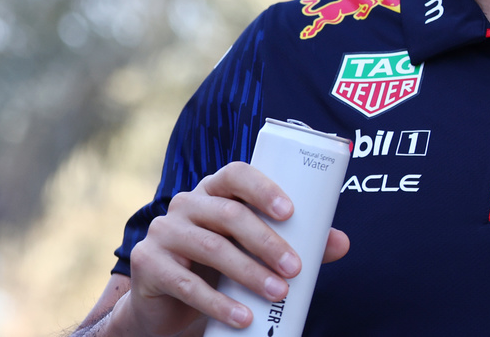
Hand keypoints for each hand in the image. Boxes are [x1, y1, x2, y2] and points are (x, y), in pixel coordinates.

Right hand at [119, 162, 349, 333]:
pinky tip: (243, 316)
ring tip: (277, 293)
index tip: (291, 212)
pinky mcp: (149, 263)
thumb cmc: (218, 266)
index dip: (263, 189)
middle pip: (229, 215)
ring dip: (249, 273)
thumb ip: (294, 243)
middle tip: (295, 269)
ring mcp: (164, 231)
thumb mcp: (253, 251)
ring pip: (211, 248)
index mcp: (214, 190)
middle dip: (266, 242)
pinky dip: (218, 302)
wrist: (166, 301)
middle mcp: (186, 203)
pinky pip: (186, 283)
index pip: (236, 174)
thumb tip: (341, 242)